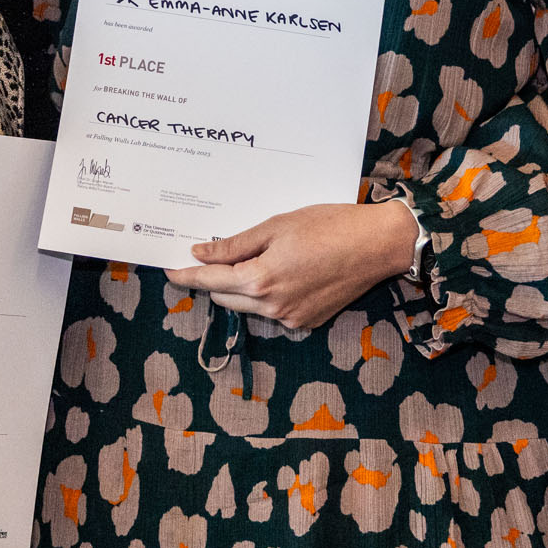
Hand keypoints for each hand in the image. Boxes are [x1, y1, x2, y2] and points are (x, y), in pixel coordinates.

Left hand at [164, 200, 416, 331]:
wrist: (378, 245)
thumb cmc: (330, 226)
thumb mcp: (277, 226)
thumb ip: (235, 245)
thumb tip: (200, 254)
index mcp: (260, 280)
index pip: (210, 282)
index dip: (187, 276)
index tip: (169, 270)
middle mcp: (272, 306)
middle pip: (226, 298)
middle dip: (214, 281)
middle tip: (208, 257)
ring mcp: (291, 318)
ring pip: (250, 305)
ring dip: (242, 287)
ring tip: (253, 258)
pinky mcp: (307, 322)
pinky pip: (274, 310)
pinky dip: (268, 294)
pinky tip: (284, 270)